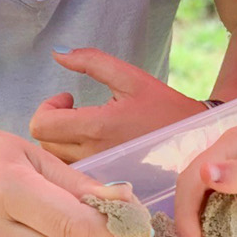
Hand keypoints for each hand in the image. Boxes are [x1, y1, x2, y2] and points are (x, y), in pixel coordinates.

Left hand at [29, 47, 205, 161]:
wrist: (195, 141)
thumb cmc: (164, 107)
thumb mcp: (130, 77)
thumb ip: (91, 61)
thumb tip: (58, 53)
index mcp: (98, 126)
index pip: (41, 126)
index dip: (47, 107)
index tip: (69, 100)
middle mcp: (95, 154)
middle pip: (44, 145)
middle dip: (53, 123)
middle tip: (75, 111)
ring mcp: (99, 172)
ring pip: (56, 163)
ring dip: (61, 143)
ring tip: (85, 128)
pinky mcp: (106, 183)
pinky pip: (74, 174)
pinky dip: (74, 159)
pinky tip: (92, 146)